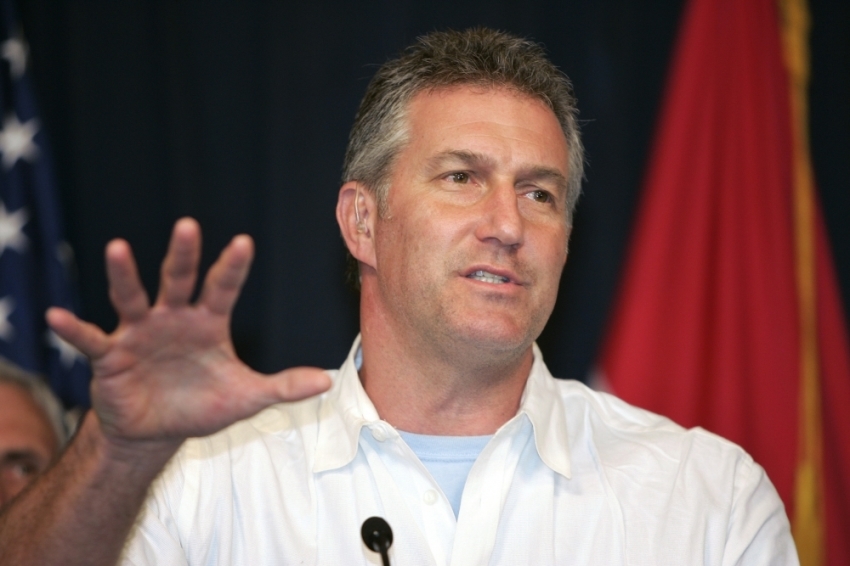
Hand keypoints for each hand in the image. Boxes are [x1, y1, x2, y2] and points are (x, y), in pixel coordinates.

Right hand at [47, 218, 330, 446]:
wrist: (159, 432)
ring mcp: (140, 333)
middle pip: (178, 280)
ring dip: (125, 275)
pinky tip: (54, 317)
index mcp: (208, 322)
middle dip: (182, 255)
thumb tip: (327, 382)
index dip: (232, 267)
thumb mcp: (246, 398)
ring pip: (132, 298)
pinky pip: (90, 339)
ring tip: (118, 248)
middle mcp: (173, 318)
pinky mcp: (111, 356)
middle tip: (188, 225)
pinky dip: (73, 330)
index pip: (222, 288)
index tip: (244, 243)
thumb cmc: (201, 405)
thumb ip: (282, 387)